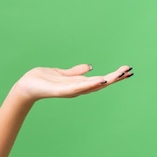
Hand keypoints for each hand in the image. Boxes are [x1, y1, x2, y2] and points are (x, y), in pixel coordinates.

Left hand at [13, 64, 132, 102]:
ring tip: (118, 75)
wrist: (27, 86)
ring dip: (105, 81)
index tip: (127, 70)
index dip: (114, 76)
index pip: (100, 80)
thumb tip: (90, 67)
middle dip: (115, 78)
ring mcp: (70, 90)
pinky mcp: (61, 90)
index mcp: (78, 84)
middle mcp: (77, 88)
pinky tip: (98, 80)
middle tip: (129, 71)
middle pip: (100, 84)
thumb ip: (75, 72)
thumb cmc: (42, 80)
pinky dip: (88, 85)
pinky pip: (77, 88)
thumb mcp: (62, 73)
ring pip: (91, 86)